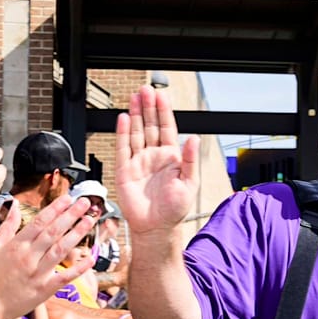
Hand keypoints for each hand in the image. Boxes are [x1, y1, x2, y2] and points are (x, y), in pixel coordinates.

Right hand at [0, 196, 96, 318]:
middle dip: (70, 215)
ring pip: (60, 250)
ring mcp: (37, 274)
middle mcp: (28, 257)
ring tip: (89, 221)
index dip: (55, 209)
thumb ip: (7, 225)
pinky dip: (78, 268)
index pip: (39, 222)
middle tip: (85, 202)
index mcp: (16, 245)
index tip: (68, 198)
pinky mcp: (44, 290)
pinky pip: (64, 277)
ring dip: (76, 234)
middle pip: (53, 232)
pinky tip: (91, 258)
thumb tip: (13, 204)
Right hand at [116, 86, 200, 235]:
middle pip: (150, 126)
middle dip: (148, 107)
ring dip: (136, 115)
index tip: (161, 96)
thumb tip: (194, 138)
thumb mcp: (189, 183)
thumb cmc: (174, 209)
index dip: (164, 112)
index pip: (166, 128)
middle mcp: (154, 156)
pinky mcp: (125, 170)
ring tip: (135, 98)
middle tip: (146, 90)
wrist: (156, 228)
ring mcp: (139, 162)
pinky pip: (123, 148)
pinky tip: (124, 119)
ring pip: (137, 133)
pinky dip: (123, 133)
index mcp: (171, 158)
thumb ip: (191, 160)